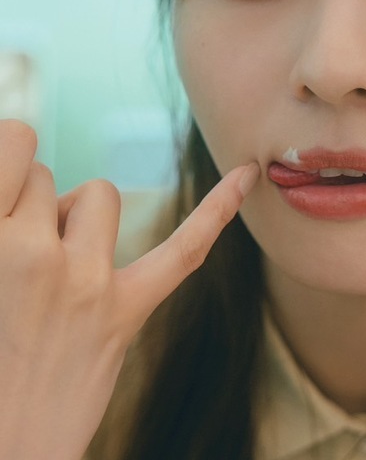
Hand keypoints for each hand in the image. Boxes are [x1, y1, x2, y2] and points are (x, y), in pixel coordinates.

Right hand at [0, 119, 258, 459]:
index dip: (9, 165)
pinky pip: (183, 250)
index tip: (7, 195)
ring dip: (82, 215)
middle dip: (38, 206)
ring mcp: (83, 283)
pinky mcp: (125, 314)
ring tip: (59, 264)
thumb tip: (19, 203)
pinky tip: (248, 176)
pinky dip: (216, 211)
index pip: (11, 146)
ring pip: (100, 194)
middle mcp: (28, 254)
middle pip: (51, 177)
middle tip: (19, 264)